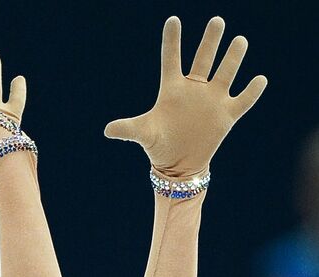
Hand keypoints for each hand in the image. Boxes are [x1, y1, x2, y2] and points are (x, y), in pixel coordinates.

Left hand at [104, 16, 267, 178]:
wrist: (178, 166)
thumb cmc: (159, 146)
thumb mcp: (144, 134)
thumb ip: (128, 128)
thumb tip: (107, 130)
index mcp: (173, 89)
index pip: (172, 59)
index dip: (172, 41)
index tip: (173, 20)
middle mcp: (194, 89)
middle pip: (204, 58)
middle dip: (210, 40)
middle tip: (216, 21)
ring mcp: (212, 100)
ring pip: (226, 72)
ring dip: (233, 57)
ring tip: (239, 40)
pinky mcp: (226, 115)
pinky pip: (243, 100)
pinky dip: (252, 91)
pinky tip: (260, 79)